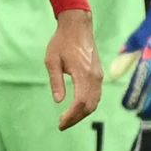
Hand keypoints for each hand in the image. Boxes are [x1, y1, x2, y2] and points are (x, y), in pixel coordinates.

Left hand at [44, 8, 102, 129]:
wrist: (77, 26)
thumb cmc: (61, 42)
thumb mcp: (52, 60)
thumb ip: (56, 81)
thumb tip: (58, 101)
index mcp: (83, 74)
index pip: (80, 102)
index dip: (71, 115)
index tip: (60, 122)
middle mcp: (95, 77)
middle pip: (89, 106)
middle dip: (76, 118)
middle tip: (62, 125)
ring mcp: (99, 76)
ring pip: (95, 102)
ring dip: (83, 113)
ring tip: (68, 119)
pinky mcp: (98, 74)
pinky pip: (96, 95)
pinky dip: (88, 105)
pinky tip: (77, 108)